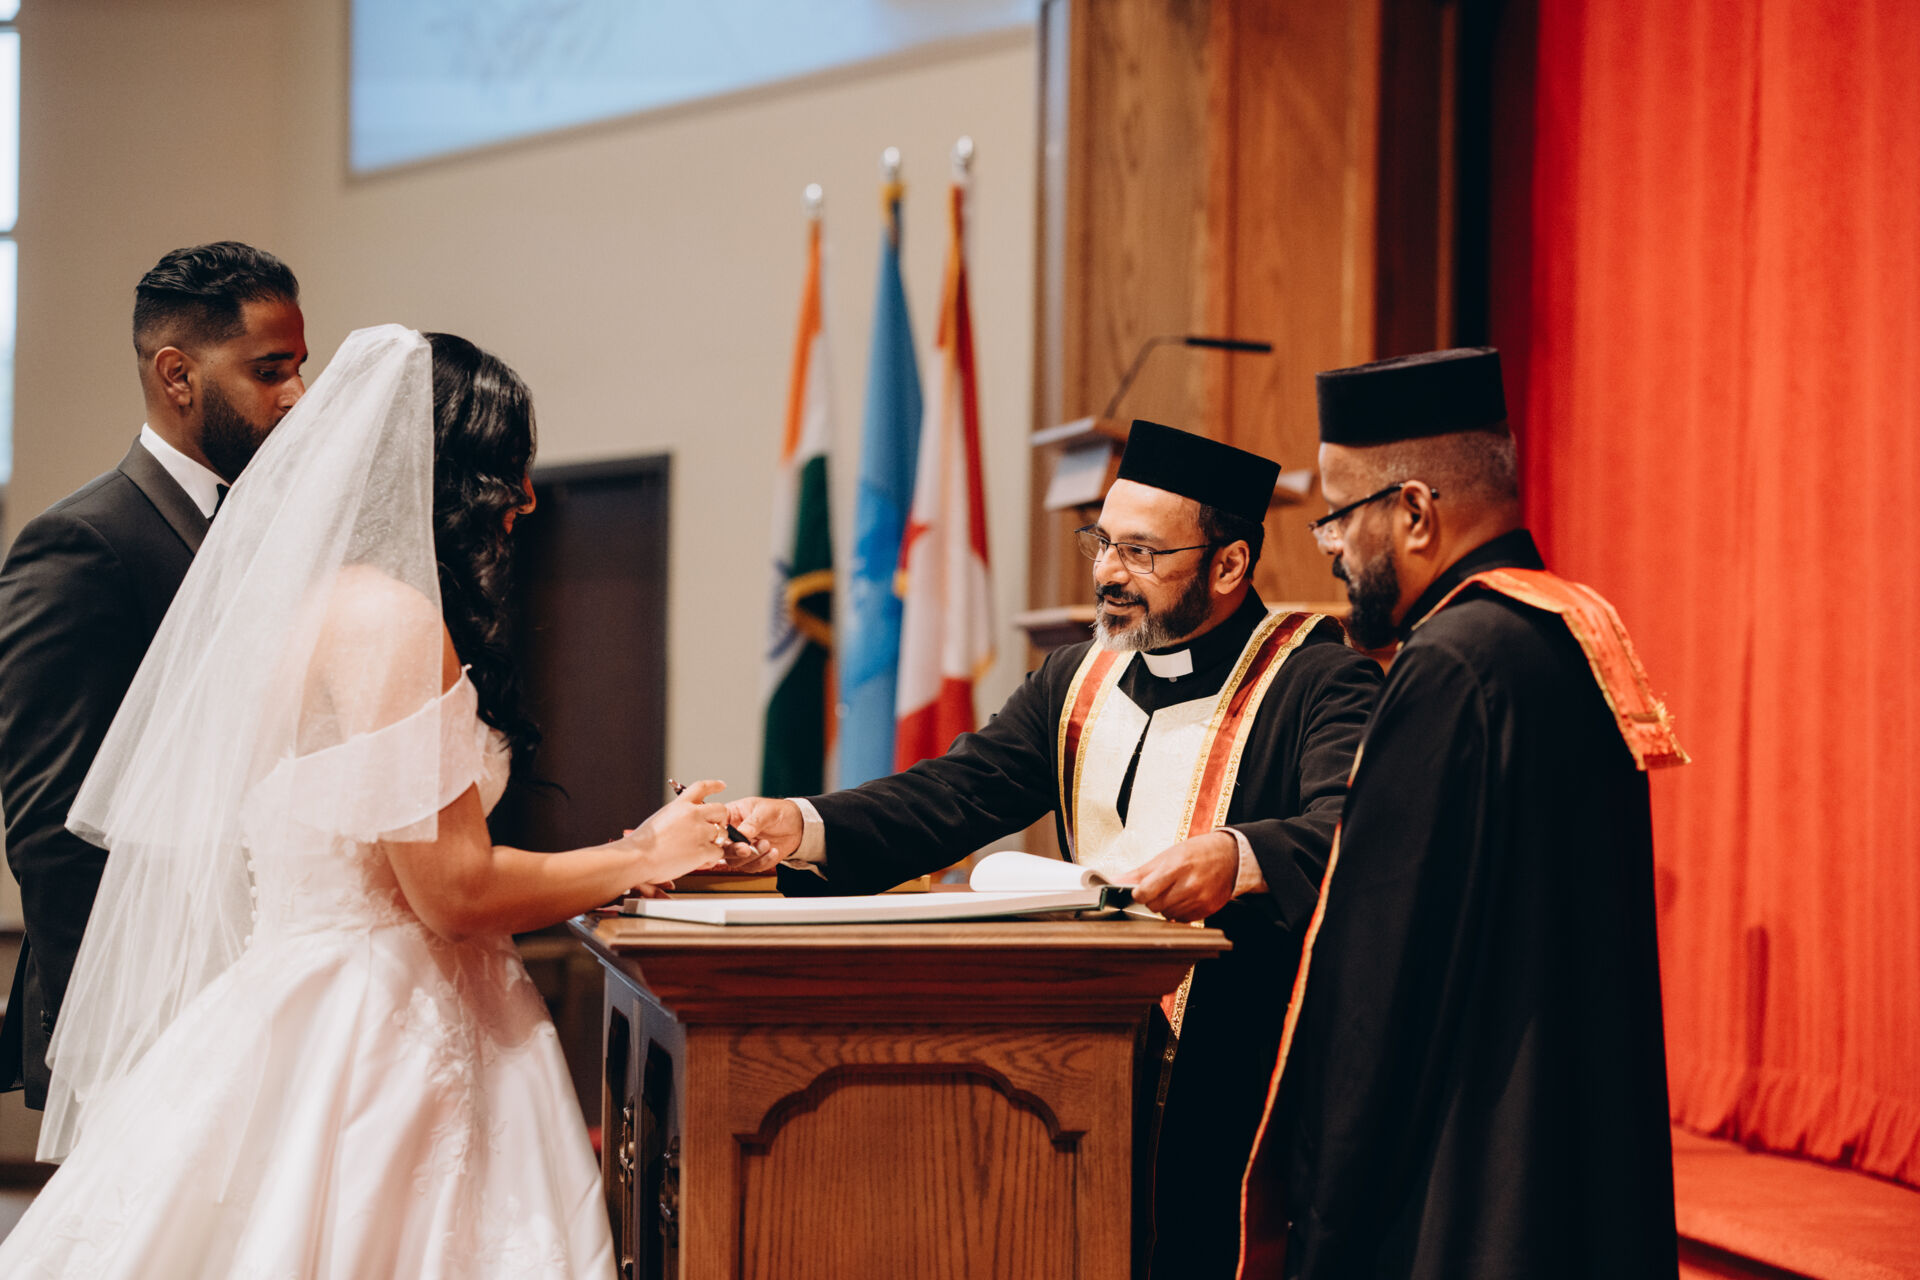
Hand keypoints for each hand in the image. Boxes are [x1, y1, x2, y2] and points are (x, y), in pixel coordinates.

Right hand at [622, 779, 732, 888]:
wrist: (637, 857)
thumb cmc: (642, 844)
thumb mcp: (659, 819)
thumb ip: (677, 818)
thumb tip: (685, 825)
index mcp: (680, 806)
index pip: (701, 788)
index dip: (714, 785)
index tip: (722, 785)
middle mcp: (692, 815)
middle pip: (720, 809)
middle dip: (721, 820)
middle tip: (716, 829)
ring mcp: (700, 832)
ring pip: (723, 833)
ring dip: (716, 842)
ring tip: (702, 851)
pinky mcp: (703, 850)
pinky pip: (718, 852)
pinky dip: (711, 859)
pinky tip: (700, 862)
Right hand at [721, 796, 802, 872]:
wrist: (796, 825)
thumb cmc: (778, 811)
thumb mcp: (766, 811)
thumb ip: (754, 821)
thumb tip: (742, 832)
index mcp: (729, 817)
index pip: (715, 828)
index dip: (718, 835)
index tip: (730, 838)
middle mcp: (731, 835)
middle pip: (722, 849)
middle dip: (734, 851)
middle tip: (747, 848)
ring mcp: (740, 849)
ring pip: (735, 861)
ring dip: (753, 856)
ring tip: (767, 844)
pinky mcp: (751, 861)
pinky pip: (751, 867)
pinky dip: (763, 862)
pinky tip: (773, 851)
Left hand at [1113, 831, 1240, 921]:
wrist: (1230, 857)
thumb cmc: (1196, 853)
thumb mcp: (1166, 856)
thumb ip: (1139, 873)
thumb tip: (1113, 882)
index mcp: (1175, 867)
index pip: (1145, 892)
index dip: (1140, 893)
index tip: (1141, 890)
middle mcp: (1189, 885)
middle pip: (1155, 906)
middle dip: (1153, 899)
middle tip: (1161, 887)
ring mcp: (1199, 899)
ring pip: (1167, 915)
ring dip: (1166, 906)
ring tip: (1175, 891)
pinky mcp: (1207, 910)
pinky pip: (1182, 920)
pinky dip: (1179, 912)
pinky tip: (1185, 898)